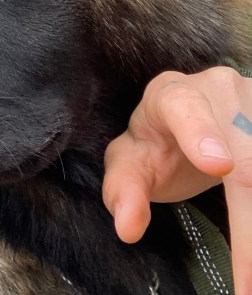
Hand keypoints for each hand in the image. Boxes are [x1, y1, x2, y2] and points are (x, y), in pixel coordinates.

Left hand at [102, 67, 251, 293]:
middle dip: (249, 224)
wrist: (185, 121)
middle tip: (247, 282)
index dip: (202, 134)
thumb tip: (128, 228)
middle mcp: (218, 89)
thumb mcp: (131, 164)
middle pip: (244, 156)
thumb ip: (124, 191)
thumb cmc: (156, 145)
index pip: (185, 107)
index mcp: (171, 95)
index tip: (218, 166)